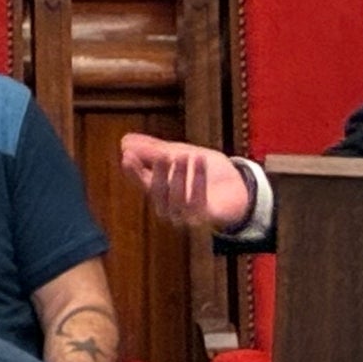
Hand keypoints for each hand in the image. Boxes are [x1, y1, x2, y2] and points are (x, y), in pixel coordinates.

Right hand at [119, 135, 256, 229]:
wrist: (237, 188)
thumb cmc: (205, 172)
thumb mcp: (179, 153)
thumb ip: (154, 148)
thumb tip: (124, 141)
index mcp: (159, 189)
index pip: (140, 181)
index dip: (132, 171)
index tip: (127, 156)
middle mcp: (167, 206)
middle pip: (156, 192)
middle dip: (158, 173)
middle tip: (161, 154)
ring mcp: (184, 216)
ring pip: (176, 200)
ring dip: (179, 177)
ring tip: (186, 155)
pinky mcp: (202, 219)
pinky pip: (197, 203)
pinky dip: (198, 182)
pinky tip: (201, 163)